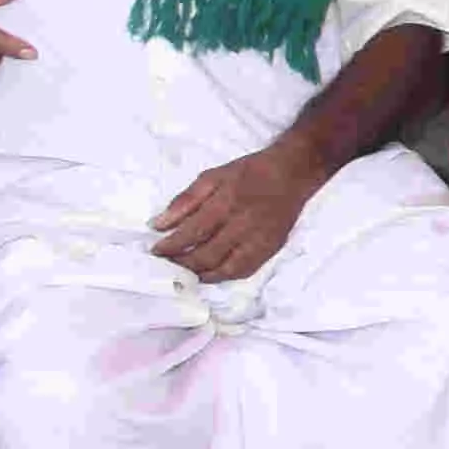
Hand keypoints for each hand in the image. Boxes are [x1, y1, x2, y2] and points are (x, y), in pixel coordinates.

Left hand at [144, 140, 325, 283]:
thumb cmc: (249, 172)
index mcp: (225, 202)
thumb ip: (185, 200)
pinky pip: (244, 270)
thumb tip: (158, 224)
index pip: (192, 232)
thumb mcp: (213, 176)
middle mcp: (242, 224)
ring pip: (224, 268)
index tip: (155, 251)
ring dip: (200, 274)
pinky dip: (224, 277)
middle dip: (182, 263)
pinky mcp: (270, 248)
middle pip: (206, 254)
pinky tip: (211, 274)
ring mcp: (258, 239)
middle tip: (166, 265)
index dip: (171, 246)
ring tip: (185, 273)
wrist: (293, 172)